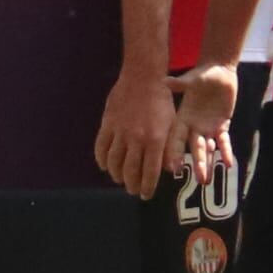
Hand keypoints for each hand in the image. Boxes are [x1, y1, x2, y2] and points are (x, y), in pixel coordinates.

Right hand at [95, 70, 178, 198]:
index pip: (150, 172)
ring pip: (114, 162)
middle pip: (130, 171)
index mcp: (155, 140)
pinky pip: (100, 148)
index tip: (146, 194)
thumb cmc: (162, 101)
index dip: (148, 186)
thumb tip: (170, 171)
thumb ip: (169, 148)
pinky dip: (102, 160)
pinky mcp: (107, 124)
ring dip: (116, 175)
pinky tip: (105, 166)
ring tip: (120, 180)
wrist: (142, 78)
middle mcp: (136, 139)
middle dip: (132, 185)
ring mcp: (119, 132)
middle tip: (132, 190)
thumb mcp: (172, 124)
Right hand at [164, 62, 238, 186]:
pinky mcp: (222, 125)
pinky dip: (225, 151)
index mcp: (182, 117)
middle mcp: (193, 126)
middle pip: (195, 148)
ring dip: (209, 163)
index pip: (177, 138)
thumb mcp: (192, 79)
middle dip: (197, 163)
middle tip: (199, 180)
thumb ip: (181, 84)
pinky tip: (228, 163)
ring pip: (208, 148)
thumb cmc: (202, 75)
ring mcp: (208, 127)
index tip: (174, 168)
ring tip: (207, 180)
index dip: (174, 152)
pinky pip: (223, 141)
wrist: (219, 72)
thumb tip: (165, 81)